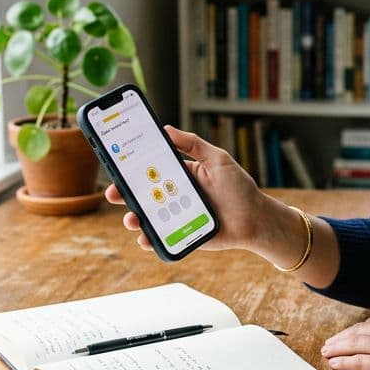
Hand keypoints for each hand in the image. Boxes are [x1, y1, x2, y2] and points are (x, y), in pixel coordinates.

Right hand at [105, 125, 275, 252]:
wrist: (256, 220)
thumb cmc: (239, 188)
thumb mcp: (218, 159)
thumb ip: (193, 144)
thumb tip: (167, 129)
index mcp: (181, 176)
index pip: (151, 171)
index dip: (132, 169)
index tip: (116, 164)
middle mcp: (175, 196)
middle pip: (143, 195)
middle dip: (124, 194)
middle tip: (113, 193)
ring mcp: (177, 217)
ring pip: (148, 218)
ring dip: (134, 218)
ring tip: (132, 219)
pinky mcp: (182, 236)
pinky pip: (161, 238)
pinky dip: (150, 240)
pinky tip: (146, 238)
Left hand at [320, 310, 369, 369]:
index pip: (369, 323)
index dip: (353, 331)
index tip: (344, 336)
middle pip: (357, 331)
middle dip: (340, 338)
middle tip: (328, 343)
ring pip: (354, 344)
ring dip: (337, 348)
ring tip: (326, 353)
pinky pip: (359, 362)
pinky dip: (344, 362)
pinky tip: (335, 364)